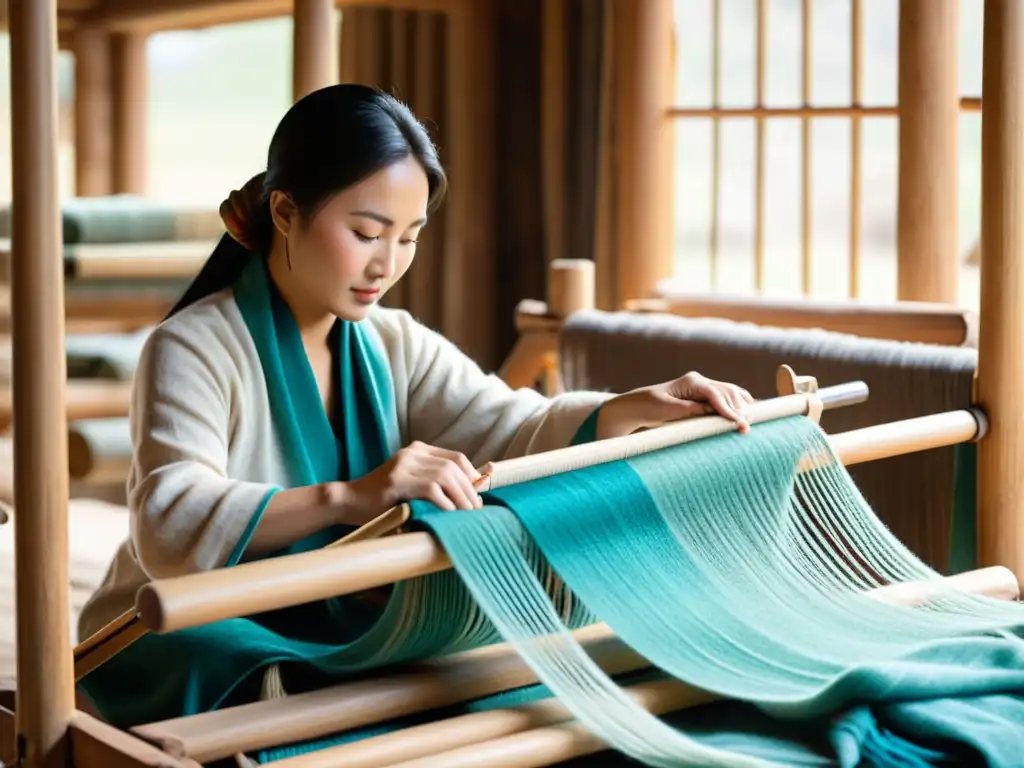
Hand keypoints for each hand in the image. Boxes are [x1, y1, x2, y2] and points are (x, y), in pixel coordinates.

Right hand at [343, 441, 483, 520]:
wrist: (349, 501)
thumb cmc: (384, 499)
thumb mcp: (412, 484)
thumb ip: (435, 483)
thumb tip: (470, 494)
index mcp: (419, 450)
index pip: (457, 457)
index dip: (473, 476)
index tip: (478, 496)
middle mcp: (413, 453)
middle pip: (454, 466)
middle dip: (469, 490)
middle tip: (476, 510)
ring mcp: (404, 465)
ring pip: (445, 475)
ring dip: (460, 497)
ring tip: (466, 514)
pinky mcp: (396, 481)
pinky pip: (430, 488)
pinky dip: (444, 502)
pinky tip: (448, 514)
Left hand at [597, 371, 754, 438]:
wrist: (639, 405)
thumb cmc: (650, 407)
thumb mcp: (668, 410)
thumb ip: (691, 409)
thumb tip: (713, 411)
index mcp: (691, 382)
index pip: (716, 394)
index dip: (729, 410)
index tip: (739, 424)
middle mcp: (700, 380)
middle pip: (727, 391)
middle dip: (739, 409)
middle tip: (747, 428)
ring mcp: (703, 385)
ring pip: (730, 392)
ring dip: (742, 406)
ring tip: (750, 422)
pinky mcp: (704, 394)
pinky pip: (726, 396)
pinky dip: (738, 403)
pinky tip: (749, 412)